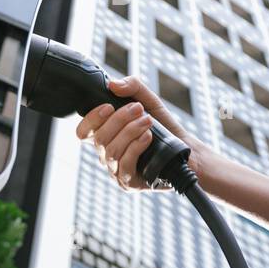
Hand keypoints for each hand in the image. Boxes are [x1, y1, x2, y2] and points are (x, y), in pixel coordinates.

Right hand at [75, 74, 210, 191]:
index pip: (83, 132)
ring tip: (147, 121)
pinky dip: (136, 147)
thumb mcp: (149, 101)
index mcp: (106, 137)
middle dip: (119, 120)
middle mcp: (107, 155)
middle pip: (99, 138)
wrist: (185, 151)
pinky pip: (124, 165)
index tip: (109, 106)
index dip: (92, 118)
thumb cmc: (163, 127)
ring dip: (130, 131)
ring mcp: (116, 170)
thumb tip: (112, 84)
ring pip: (111, 151)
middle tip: (139, 109)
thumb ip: (132, 87)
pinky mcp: (129, 182)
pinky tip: (148, 137)